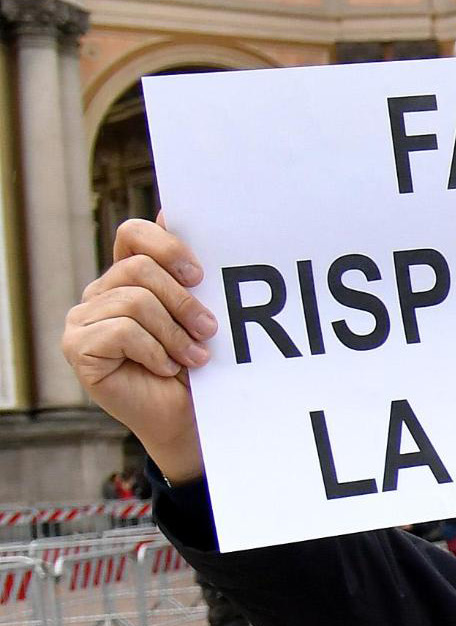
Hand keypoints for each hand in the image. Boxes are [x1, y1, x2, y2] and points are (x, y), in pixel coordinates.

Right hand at [63, 219, 217, 482]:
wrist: (190, 417)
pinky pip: (121, 330)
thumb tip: (171, 209)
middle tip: (208, 331)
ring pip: (134, 301)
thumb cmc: (198, 365)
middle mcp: (100, 292)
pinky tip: (165, 368)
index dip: (167, 246)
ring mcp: (83, 319)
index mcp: (128, 276)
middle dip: (183, 301)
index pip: (133, 234)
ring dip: (174, 333)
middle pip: (138, 269)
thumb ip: (186, 270)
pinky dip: (154, 351)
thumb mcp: (200, 312)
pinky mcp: (77, 347)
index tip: (199, 274)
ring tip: (193, 358)